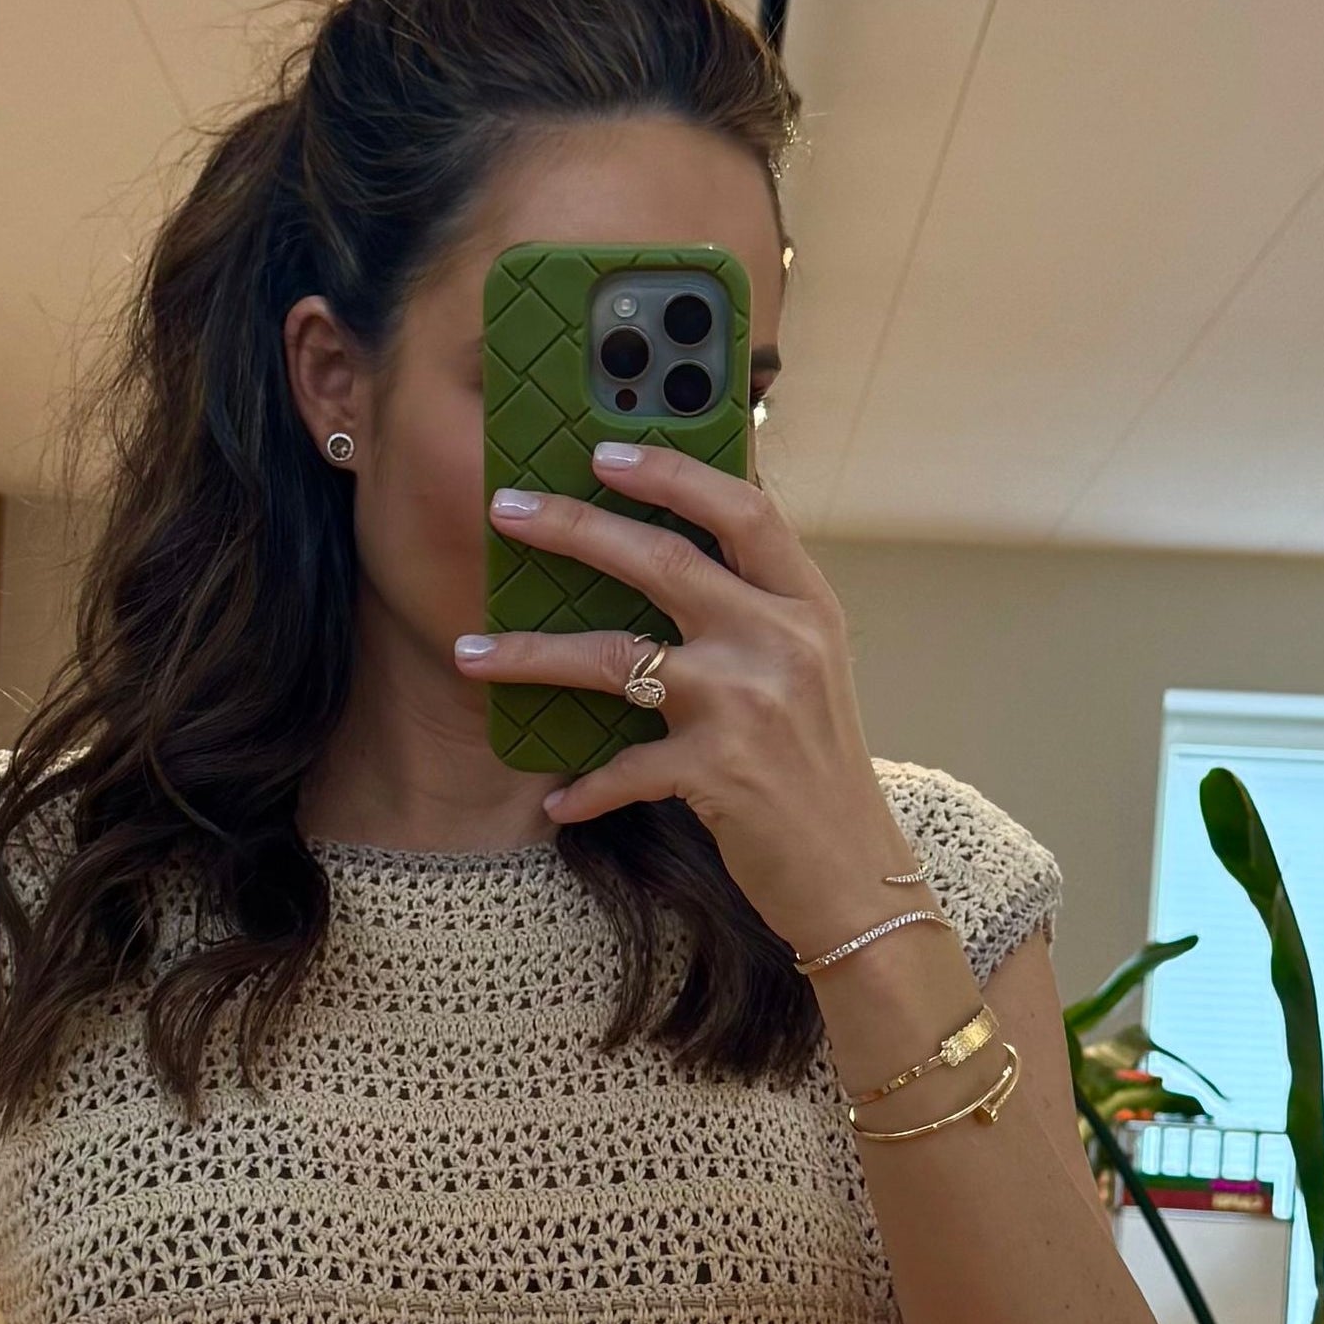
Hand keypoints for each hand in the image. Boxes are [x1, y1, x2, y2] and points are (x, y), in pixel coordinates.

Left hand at [459, 443, 913, 958]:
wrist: (853, 871)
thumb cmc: (817, 767)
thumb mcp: (808, 669)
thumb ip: (756, 609)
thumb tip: (673, 551)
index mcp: (808, 604)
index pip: (742, 509)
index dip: (671, 473)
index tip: (603, 452)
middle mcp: (781, 641)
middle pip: (662, 561)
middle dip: (574, 528)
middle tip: (506, 509)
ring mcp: (748, 704)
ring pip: (616, 656)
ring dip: (532, 654)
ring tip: (470, 652)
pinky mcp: (717, 772)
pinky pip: (623, 767)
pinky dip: (585, 787)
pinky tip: (556, 798)